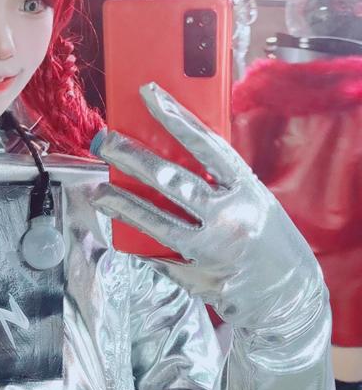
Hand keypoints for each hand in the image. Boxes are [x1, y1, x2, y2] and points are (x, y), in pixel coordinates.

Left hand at [91, 82, 324, 332]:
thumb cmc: (267, 240)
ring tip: (98, 192)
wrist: (289, 297)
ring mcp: (213, 249)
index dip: (176, 116)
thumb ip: (220, 182)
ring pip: (156, 221)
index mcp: (247, 189)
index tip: (148, 93)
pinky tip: (120, 233)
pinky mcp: (198, 277)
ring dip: (122, 204)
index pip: (206, 144)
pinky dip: (139, 244)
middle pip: (171, 179)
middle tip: (104, 142)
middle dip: (131, 157)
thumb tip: (172, 154)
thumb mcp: (254, 201)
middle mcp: (231, 216)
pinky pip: (159, 256)